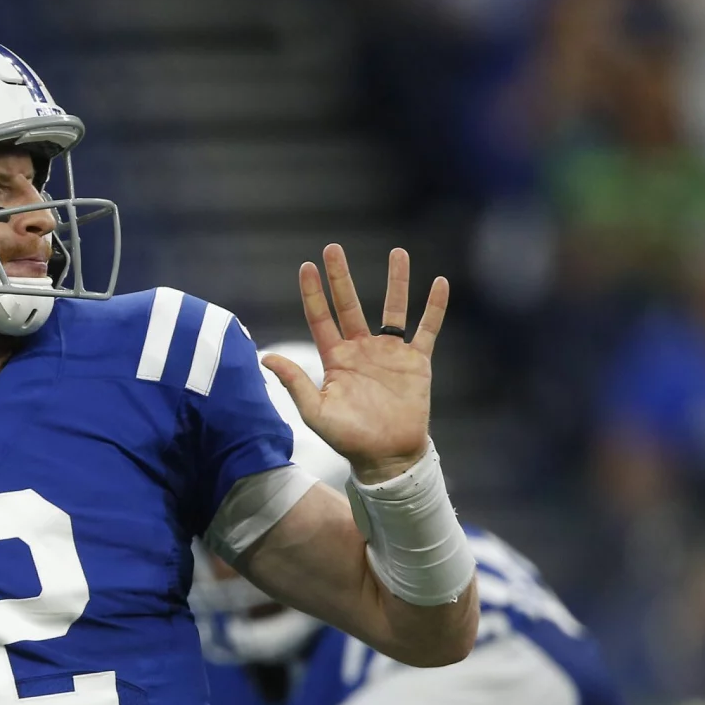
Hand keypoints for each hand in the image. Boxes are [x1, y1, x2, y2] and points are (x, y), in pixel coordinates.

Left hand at [264, 244, 449, 483]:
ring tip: (398, 252)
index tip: (306, 266)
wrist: (387, 456)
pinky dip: (434, 307)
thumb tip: (265, 358)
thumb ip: (294, 383)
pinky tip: (439, 282)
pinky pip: (427, 328)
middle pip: (350, 304)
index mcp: (335, 359)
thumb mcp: (316, 412)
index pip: (321, 318)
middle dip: (341, 277)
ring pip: (393, 308)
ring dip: (396, 281)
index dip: (313, 293)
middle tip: (333, 248)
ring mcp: (389, 353)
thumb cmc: (349, 439)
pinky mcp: (416, 362)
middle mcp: (361, 350)